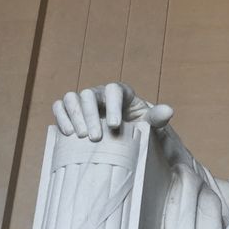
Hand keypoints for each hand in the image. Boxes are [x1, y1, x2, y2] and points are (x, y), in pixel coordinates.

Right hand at [52, 81, 173, 140]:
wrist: (123, 135)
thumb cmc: (137, 126)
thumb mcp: (148, 123)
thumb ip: (157, 117)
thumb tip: (169, 110)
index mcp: (119, 92)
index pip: (113, 90)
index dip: (112, 105)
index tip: (115, 125)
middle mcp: (99, 93)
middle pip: (89, 95)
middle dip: (91, 115)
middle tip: (95, 137)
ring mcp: (83, 101)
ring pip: (72, 98)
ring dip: (75, 116)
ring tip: (80, 136)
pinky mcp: (71, 111)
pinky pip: (60, 107)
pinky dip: (61, 117)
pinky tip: (68, 133)